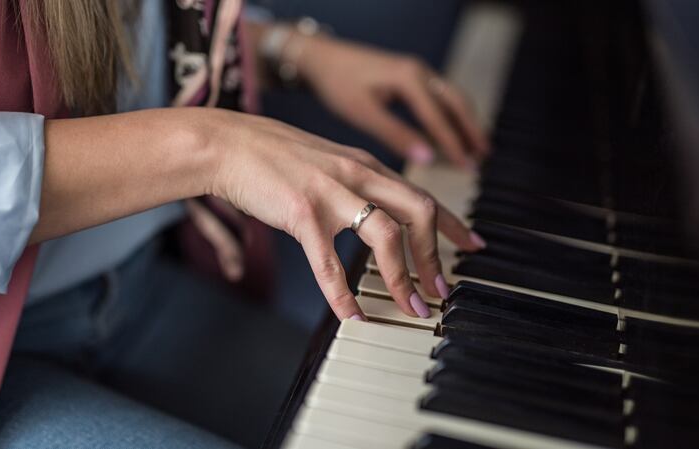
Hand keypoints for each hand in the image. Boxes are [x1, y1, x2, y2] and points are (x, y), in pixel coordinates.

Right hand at [202, 108, 485, 319]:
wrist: (226, 144)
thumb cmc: (272, 156)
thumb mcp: (325, 161)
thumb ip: (353, 182)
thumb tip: (371, 209)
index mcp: (364, 164)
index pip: (422, 194)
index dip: (453, 223)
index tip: (472, 245)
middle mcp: (356, 174)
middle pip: (418, 212)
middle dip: (436, 256)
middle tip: (442, 290)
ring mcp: (330, 192)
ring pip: (386, 236)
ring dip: (404, 277)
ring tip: (410, 307)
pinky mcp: (301, 212)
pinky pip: (330, 262)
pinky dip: (344, 294)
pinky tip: (352, 315)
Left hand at [295, 35, 488, 167]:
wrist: (320, 57)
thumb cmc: (337, 83)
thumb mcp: (364, 112)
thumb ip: (396, 135)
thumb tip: (427, 158)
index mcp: (409, 80)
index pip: (440, 118)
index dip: (455, 145)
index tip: (468, 168)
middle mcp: (419, 72)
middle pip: (457, 104)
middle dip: (472, 131)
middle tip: (484, 157)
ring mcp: (416, 71)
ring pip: (451, 98)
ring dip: (466, 122)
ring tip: (476, 147)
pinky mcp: (410, 75)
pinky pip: (440, 96)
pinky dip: (451, 115)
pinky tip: (451, 131)